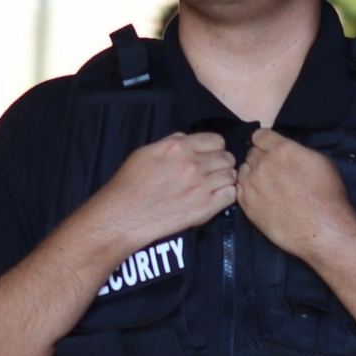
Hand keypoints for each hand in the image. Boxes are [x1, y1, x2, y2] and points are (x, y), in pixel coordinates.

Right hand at [81, 132, 236, 252]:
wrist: (124, 216)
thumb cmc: (129, 183)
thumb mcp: (146, 152)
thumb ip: (171, 142)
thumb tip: (189, 139)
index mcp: (179, 147)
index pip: (217, 140)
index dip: (215, 148)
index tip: (209, 157)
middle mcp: (194, 164)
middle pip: (227, 157)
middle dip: (222, 164)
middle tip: (212, 173)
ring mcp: (202, 186)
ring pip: (231, 176)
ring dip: (225, 180)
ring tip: (214, 187)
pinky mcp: (205, 208)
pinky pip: (231, 195)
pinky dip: (227, 195)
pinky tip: (216, 198)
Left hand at [237, 128, 355, 260]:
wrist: (322, 229)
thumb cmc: (327, 195)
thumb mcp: (319, 161)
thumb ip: (296, 150)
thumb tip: (286, 151)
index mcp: (281, 150)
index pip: (259, 135)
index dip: (266, 141)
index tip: (270, 148)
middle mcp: (262, 164)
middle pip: (251, 153)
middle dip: (261, 158)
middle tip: (273, 171)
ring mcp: (252, 185)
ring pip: (243, 171)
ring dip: (252, 174)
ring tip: (266, 186)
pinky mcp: (247, 205)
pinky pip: (239, 190)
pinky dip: (248, 190)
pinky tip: (261, 197)